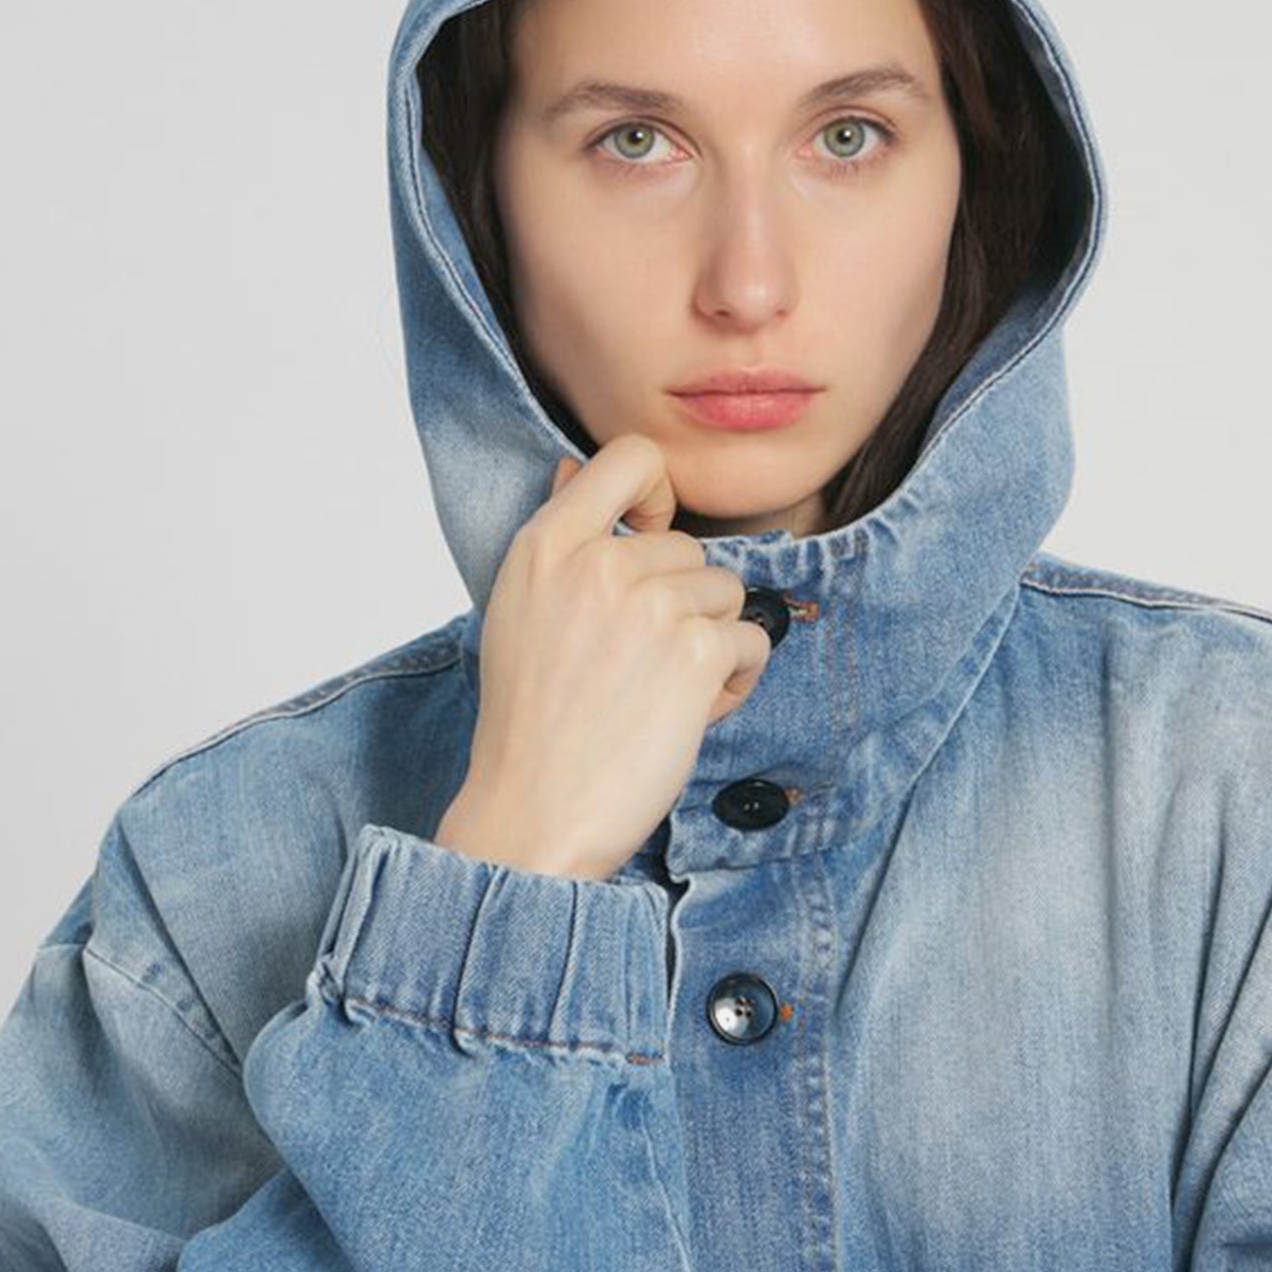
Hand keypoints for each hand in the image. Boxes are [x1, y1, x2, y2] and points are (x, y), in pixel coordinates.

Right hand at [436, 433, 774, 881]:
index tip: (650, 538)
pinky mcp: (696, 651)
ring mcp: (651, 603)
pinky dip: (736, 682)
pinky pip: (753, 640)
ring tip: (662, 696)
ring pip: (727, 594)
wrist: (534, 813)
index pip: (630, 458)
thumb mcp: (518, 611)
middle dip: (683, 606)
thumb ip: (558, 541)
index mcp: (546, 544)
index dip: (657, 494)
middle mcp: (600, 562)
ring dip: (711, 646)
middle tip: (641, 669)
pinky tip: (690, 716)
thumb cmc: (527, 724)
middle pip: (690, 547)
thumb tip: (573, 469)